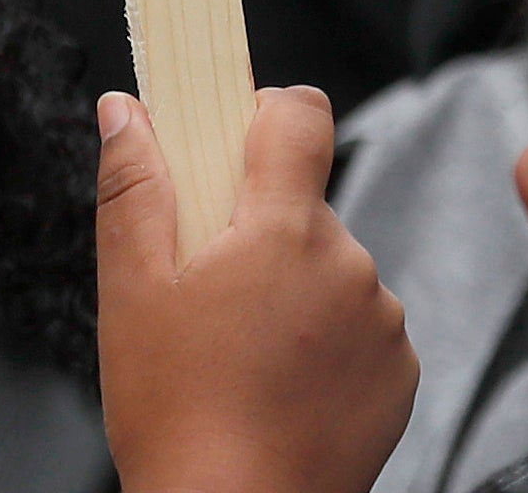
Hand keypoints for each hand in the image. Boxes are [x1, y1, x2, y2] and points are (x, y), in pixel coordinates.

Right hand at [96, 88, 416, 492]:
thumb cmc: (177, 417)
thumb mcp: (130, 292)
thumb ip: (132, 187)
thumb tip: (127, 110)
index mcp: (284, 229)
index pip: (301, 115)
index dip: (264, 115)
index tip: (231, 146)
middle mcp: (348, 263)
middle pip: (306, 206)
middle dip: (262, 230)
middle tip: (210, 291)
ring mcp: (381, 321)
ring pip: (333, 271)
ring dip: (297, 293)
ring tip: (242, 355)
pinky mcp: (400, 375)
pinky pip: (361, 330)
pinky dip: (327, 346)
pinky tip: (282, 388)